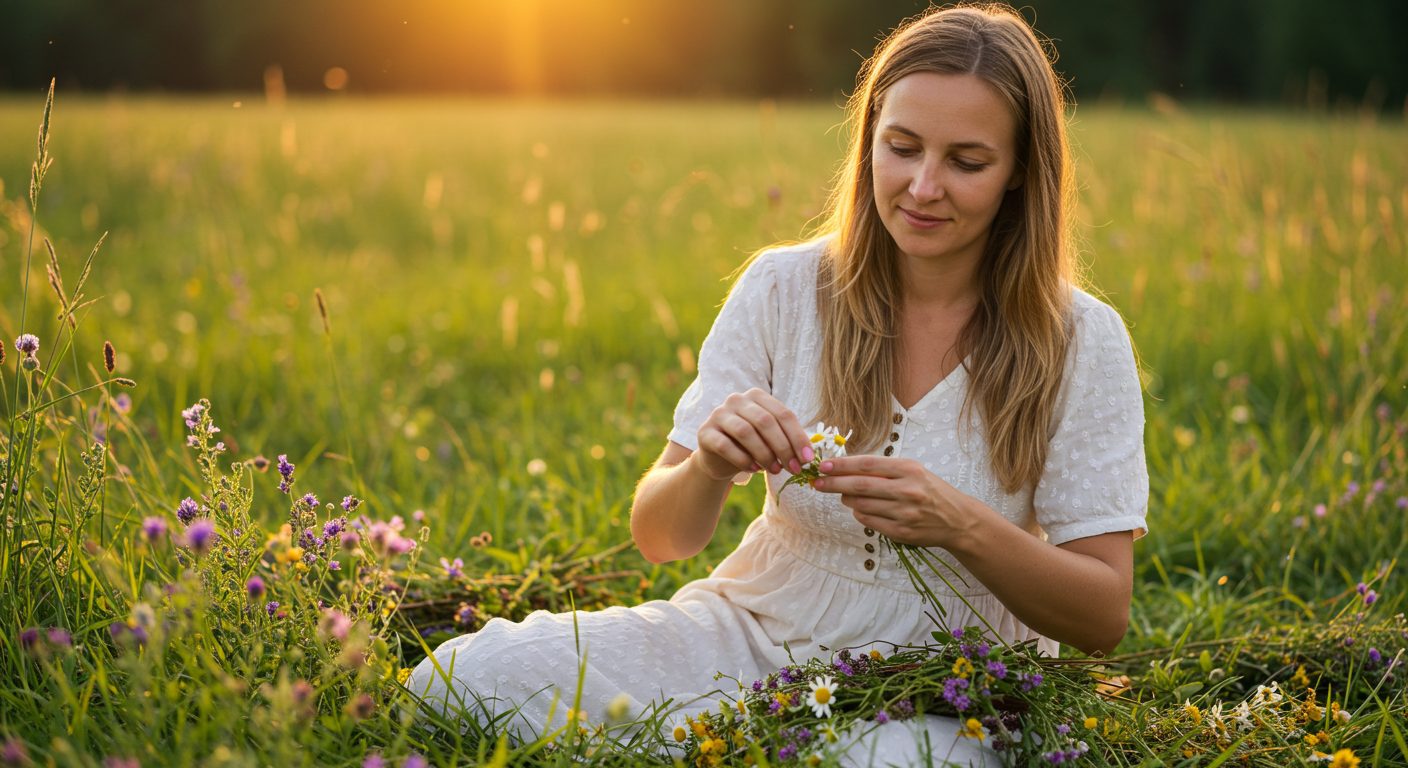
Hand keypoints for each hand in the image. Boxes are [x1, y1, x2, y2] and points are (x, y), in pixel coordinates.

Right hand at [693, 388, 813, 480]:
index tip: (808, 459)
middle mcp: (736, 400)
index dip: (797, 437)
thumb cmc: (751, 447)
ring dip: (764, 454)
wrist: (718, 459)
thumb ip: (787, 440)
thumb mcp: (771, 439)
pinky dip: (743, 460)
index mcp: (756, 396)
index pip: (783, 414)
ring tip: (774, 470)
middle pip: (765, 421)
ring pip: (745, 432)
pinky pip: (725, 446)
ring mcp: (718, 414)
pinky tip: (754, 470)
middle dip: (783, 447)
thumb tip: (808, 457)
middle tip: (793, 469)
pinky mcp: (705, 432)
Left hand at [810, 456, 977, 547]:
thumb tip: (845, 469)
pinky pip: (869, 522)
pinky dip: (860, 514)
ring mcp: (904, 513)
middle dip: (833, 484)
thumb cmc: (930, 491)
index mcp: (909, 469)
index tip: (823, 465)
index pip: (867, 465)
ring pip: (861, 506)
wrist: (958, 520)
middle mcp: (907, 490)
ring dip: (846, 500)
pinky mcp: (901, 532)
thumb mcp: (913, 471)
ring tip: (843, 496)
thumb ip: (884, 470)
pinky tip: (860, 510)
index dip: (842, 465)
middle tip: (817, 482)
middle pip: (860, 486)